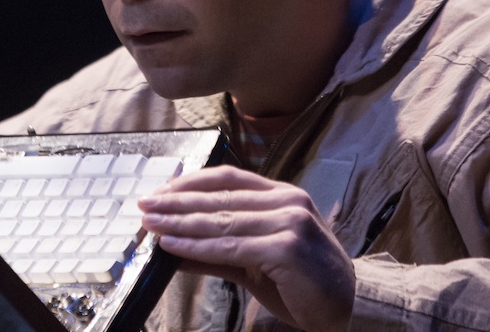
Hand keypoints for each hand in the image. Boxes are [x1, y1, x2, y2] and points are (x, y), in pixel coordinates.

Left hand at [138, 166, 352, 331]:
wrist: (345, 311)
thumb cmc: (300, 284)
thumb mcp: (253, 262)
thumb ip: (217, 250)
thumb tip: (171, 245)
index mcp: (282, 195)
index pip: (228, 178)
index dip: (190, 183)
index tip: (159, 192)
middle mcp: (287, 201)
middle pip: (220, 197)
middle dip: (177, 202)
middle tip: (143, 206)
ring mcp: (290, 222)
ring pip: (222, 220)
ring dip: (181, 223)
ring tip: (151, 225)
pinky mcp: (287, 248)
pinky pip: (232, 246)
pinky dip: (198, 247)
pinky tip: (173, 247)